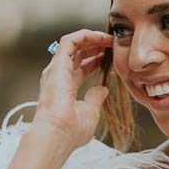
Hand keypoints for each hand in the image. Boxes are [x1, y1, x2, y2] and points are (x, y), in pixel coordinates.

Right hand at [32, 29, 112, 153]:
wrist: (57, 133)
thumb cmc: (71, 129)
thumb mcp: (90, 113)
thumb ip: (95, 99)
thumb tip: (102, 89)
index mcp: (64, 89)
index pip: (80, 68)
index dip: (95, 61)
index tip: (110, 57)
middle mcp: (58, 76)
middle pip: (76, 54)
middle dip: (95, 46)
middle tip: (112, 44)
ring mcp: (56, 69)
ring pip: (73, 44)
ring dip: (92, 38)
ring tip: (109, 38)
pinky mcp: (58, 63)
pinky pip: (70, 40)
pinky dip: (85, 35)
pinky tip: (100, 37)